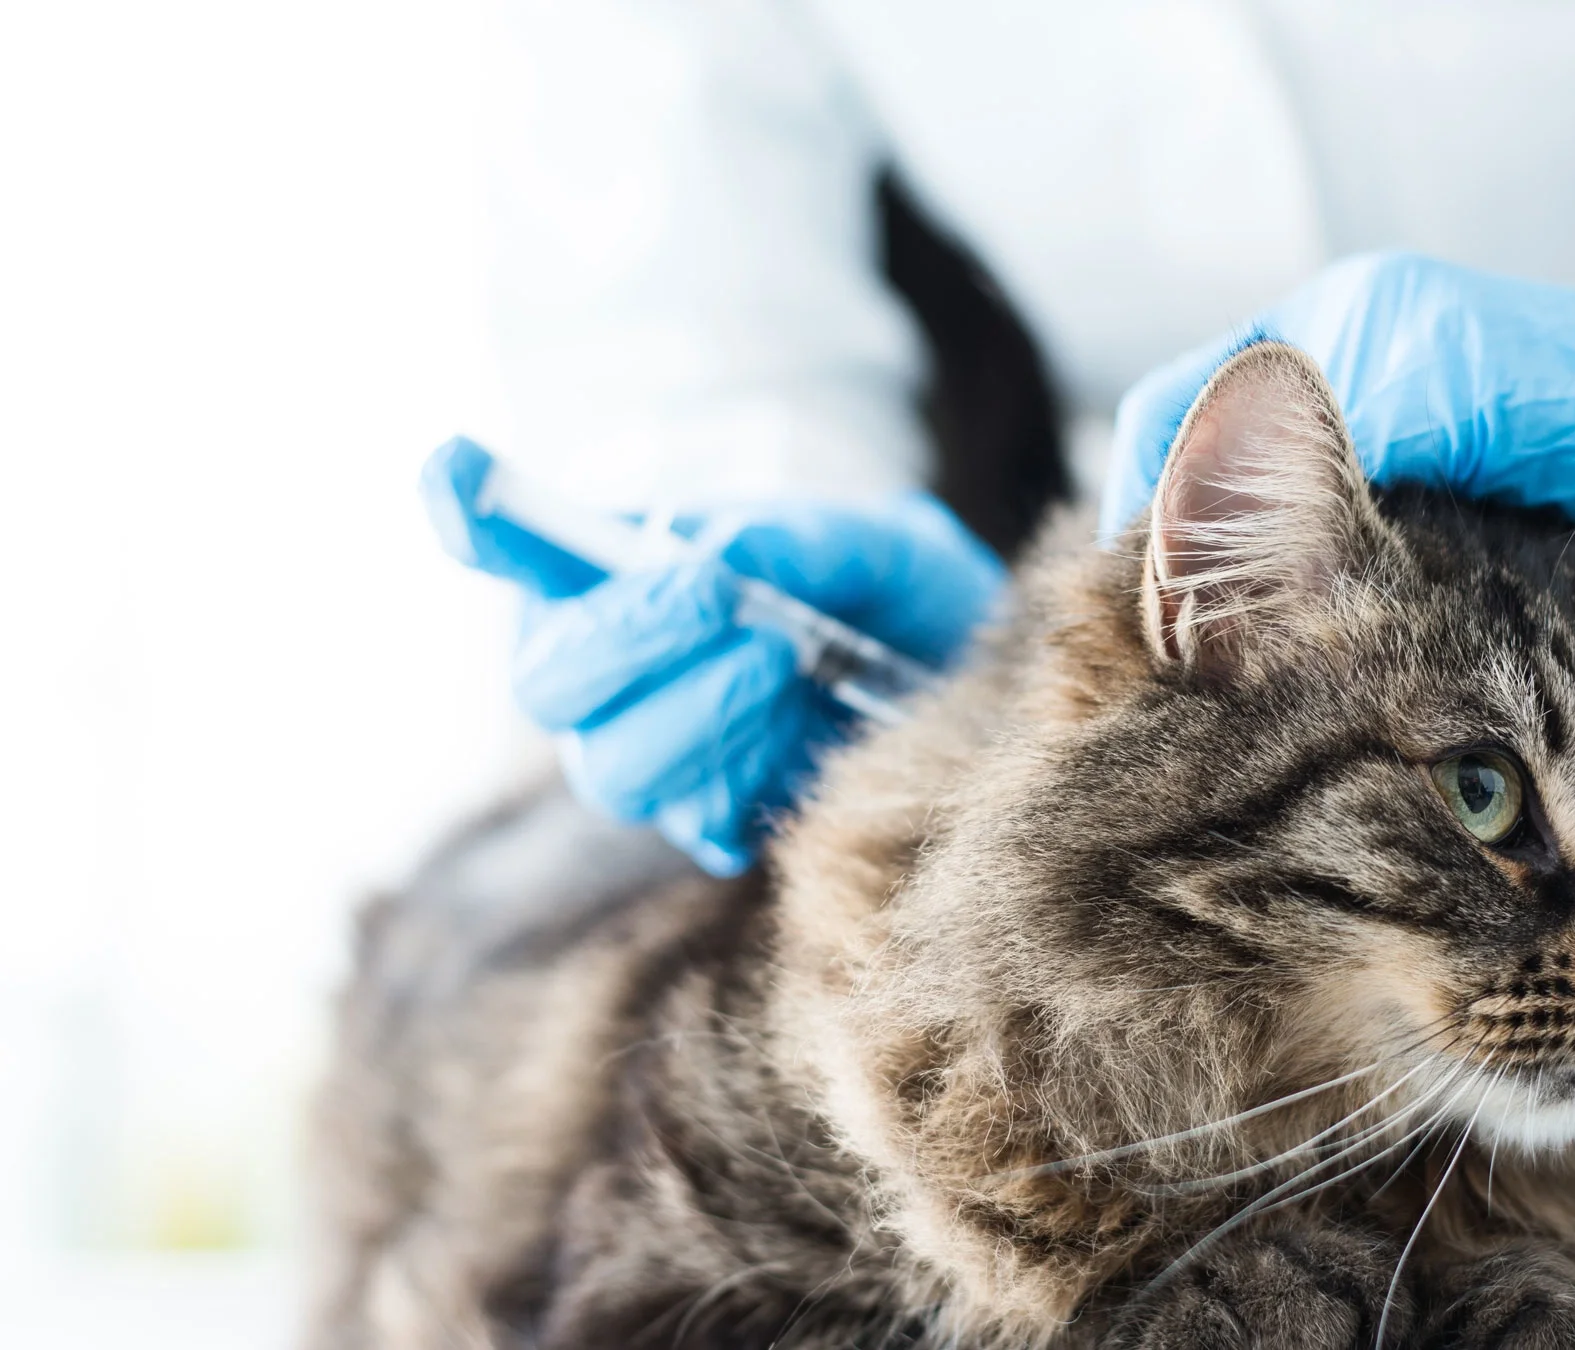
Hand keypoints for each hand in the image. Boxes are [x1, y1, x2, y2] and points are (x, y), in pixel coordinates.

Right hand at [498, 491, 1002, 874]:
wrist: (962, 685)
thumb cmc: (895, 594)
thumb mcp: (874, 542)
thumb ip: (796, 541)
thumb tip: (717, 555)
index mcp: (616, 573)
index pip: (513, 546)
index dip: (473, 515)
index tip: (455, 468)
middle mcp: (606, 673)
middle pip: (547, 685)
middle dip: (629, 638)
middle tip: (720, 597)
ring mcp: (647, 756)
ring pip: (615, 770)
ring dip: (706, 712)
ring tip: (790, 662)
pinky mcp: (708, 823)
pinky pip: (702, 824)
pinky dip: (760, 777)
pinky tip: (806, 735)